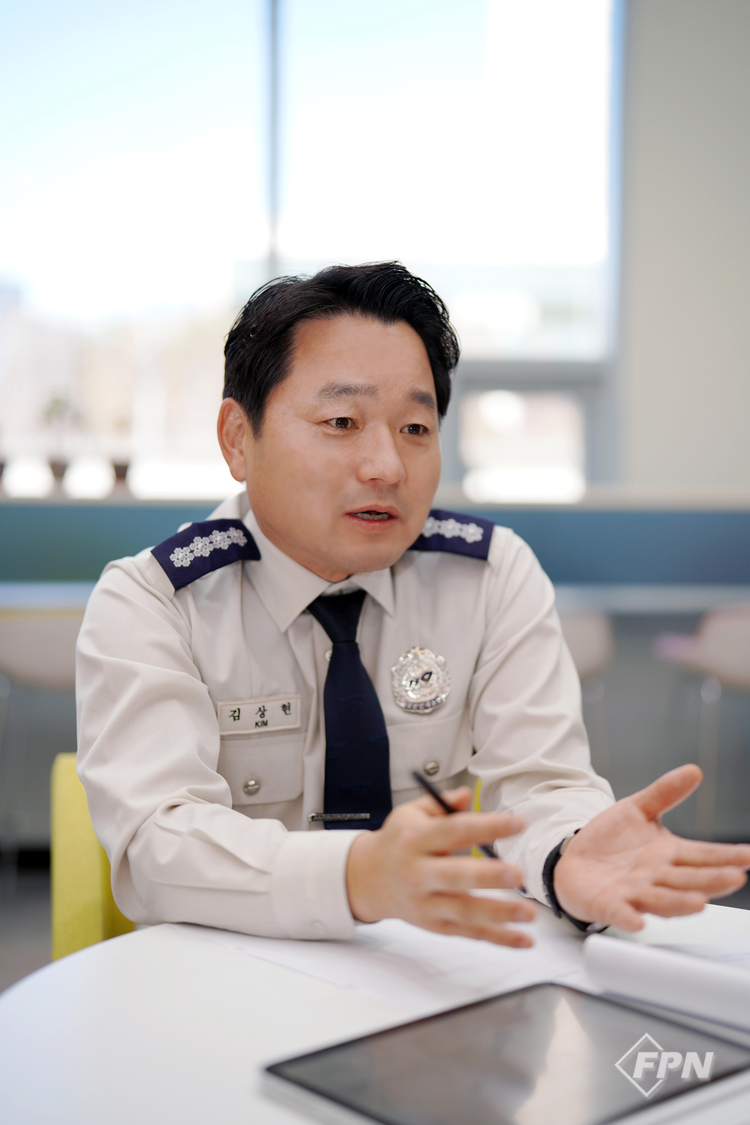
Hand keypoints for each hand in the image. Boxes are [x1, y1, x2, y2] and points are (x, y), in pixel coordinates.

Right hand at [346, 787, 534, 946]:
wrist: (367, 879)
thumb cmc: (398, 841)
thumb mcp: (411, 813)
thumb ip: (441, 804)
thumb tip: (467, 795)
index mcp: (415, 840)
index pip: (453, 830)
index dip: (486, 826)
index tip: (518, 823)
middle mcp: (419, 873)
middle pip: (455, 876)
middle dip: (487, 877)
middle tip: (518, 874)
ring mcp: (426, 903)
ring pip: (464, 911)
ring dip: (499, 914)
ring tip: (529, 913)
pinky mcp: (435, 925)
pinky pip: (470, 933)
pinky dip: (499, 938)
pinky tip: (525, 940)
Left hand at [554, 764, 749, 930]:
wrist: (574, 859)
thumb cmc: (611, 840)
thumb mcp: (637, 810)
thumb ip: (665, 793)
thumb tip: (694, 771)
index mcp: (668, 855)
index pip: (703, 856)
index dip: (727, 856)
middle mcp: (656, 878)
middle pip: (689, 880)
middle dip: (712, 881)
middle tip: (734, 878)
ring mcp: (634, 893)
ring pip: (661, 900)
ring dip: (679, 903)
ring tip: (700, 902)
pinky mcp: (608, 904)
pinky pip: (620, 913)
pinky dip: (628, 918)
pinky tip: (638, 922)